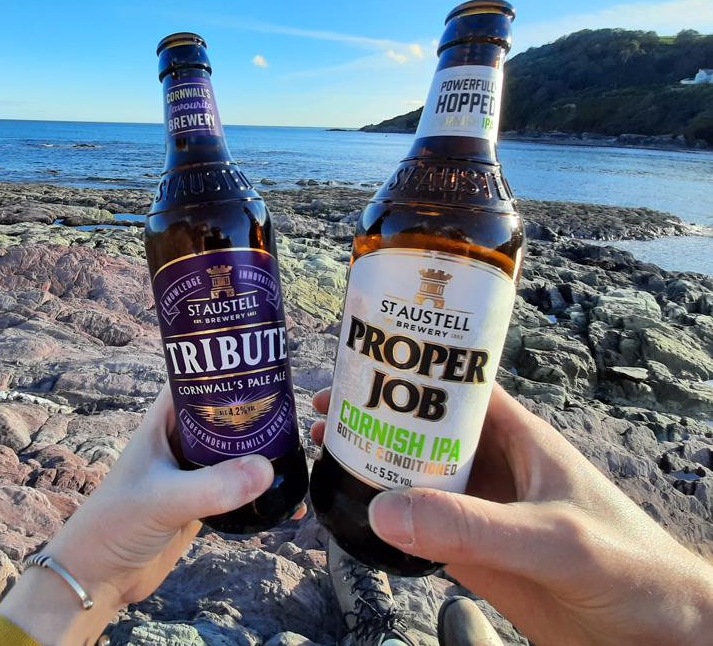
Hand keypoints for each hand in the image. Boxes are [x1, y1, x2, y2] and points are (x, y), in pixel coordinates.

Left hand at [0, 387, 276, 645]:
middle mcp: (181, 440)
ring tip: (301, 450)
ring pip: (235, 450)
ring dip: (264, 451)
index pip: (197, 377)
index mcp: (164, 421)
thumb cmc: (115, 525)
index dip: (227, 364)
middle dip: (258, 410)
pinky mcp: (202, 503)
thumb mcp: (163, 499)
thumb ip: (211, 487)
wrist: (99, 578)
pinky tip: (288, 498)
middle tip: (298, 410)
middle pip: (225, 412)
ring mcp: (192, 472)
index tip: (265, 361)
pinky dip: (262, 490)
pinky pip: (239, 488)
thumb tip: (265, 470)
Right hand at [311, 384, 712, 645]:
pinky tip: (352, 513)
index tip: (360, 362)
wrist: (658, 634)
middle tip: (324, 412)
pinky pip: (420, 530)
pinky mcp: (475, 555)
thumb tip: (384, 511)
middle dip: (374, 415)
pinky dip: (384, 520)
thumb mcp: (550, 536)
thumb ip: (473, 526)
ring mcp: (482, 511)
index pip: (457, 385)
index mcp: (517, 437)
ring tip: (324, 453)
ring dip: (371, 464)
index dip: (411, 368)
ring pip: (414, 478)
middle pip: (422, 428)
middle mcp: (494, 467)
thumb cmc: (631, 566)